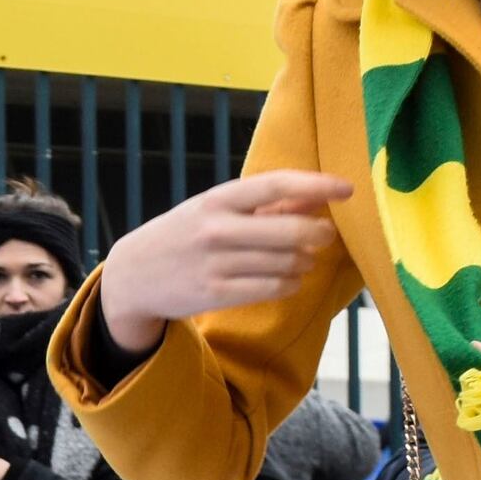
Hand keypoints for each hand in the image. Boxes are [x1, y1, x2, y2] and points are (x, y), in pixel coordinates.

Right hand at [89, 172, 356, 342]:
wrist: (133, 275)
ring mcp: (216, 263)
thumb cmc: (183, 235)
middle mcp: (217, 229)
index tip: (347, 188)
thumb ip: (262, 205)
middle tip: (326, 235)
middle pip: (290, 231)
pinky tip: (290, 280)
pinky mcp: (216, 294)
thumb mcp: (214, 210)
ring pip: (286, 263)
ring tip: (302, 260)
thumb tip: (314, 199)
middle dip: (319, 234)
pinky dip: (290, 284)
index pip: (276, 184)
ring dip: (304, 262)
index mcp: (217, 199)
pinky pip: (273, 289)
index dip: (317, 185)